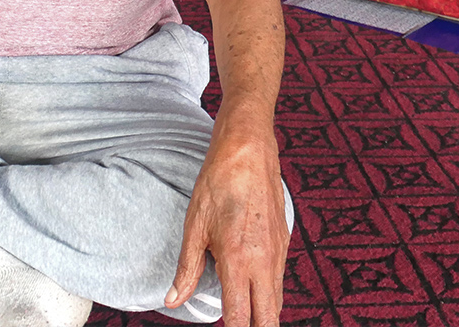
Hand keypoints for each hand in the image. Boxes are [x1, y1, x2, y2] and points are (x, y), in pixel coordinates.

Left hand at [166, 125, 289, 326]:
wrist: (248, 149)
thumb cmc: (218, 183)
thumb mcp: (195, 226)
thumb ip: (187, 269)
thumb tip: (173, 299)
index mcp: (238, 261)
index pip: (240, 317)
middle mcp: (265, 262)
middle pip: (268, 318)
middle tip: (238, 326)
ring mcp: (279, 252)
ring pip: (277, 300)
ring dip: (263, 313)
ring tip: (245, 315)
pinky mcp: (285, 240)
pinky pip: (280, 278)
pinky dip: (269, 292)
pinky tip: (254, 289)